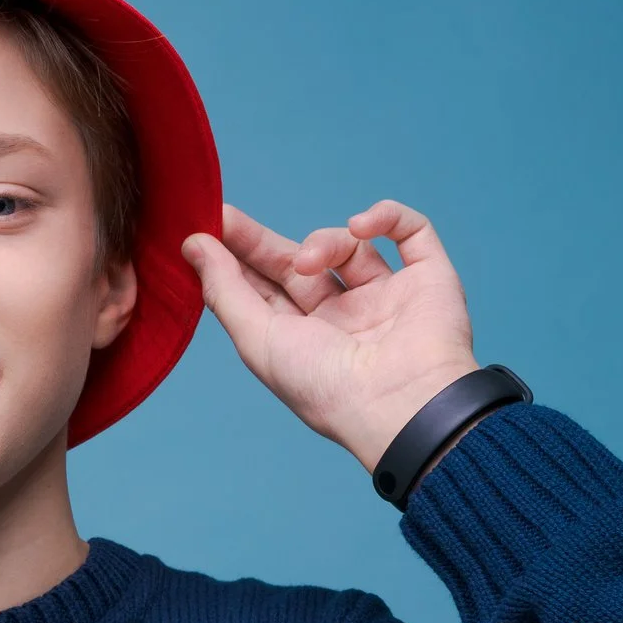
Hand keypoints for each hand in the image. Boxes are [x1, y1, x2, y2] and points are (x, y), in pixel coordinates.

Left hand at [181, 200, 479, 473]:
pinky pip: (411, 232)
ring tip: (310, 261)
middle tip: (228, 218)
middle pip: (300, 263)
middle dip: (263, 241)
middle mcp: (345, 319)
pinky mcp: (429, 280)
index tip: (208, 227)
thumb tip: (192, 246)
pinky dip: (387, 217)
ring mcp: (388, 298)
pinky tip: (361, 226)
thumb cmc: (325, 388)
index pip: (267, 289)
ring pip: (351, 246)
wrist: (400, 404)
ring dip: (324, 241)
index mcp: (305, 340)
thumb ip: (225, 291)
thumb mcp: (258, 340)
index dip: (238, 258)